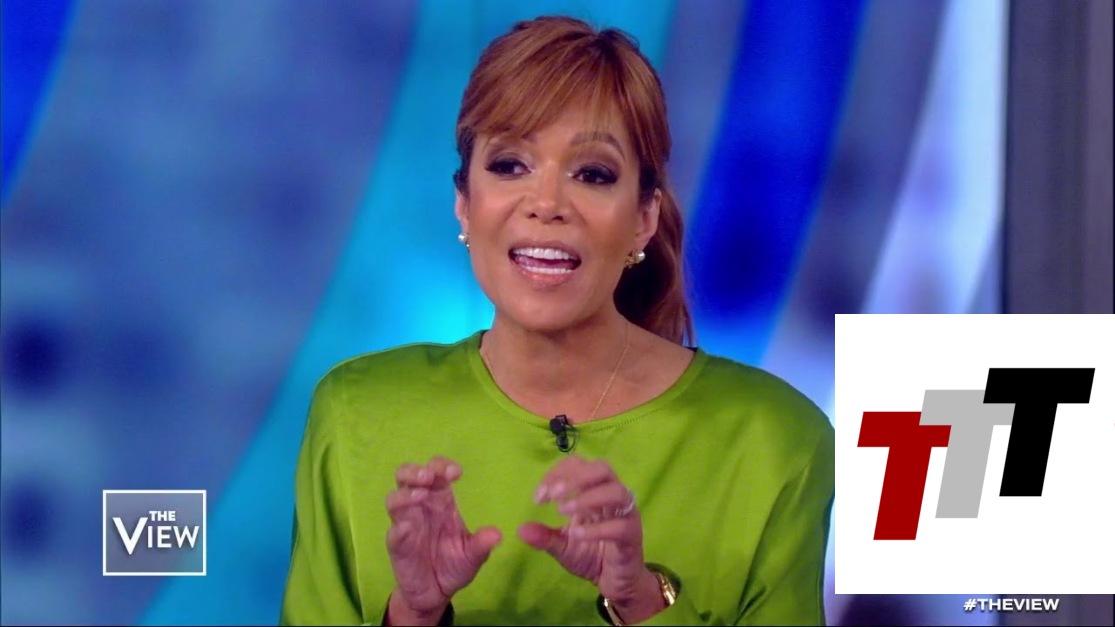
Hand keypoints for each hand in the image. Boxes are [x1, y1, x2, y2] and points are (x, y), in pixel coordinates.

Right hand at [385, 457, 501, 624]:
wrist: (437, 593)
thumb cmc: (454, 565)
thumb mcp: (473, 555)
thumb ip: (482, 544)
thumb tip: (497, 534)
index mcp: (441, 501)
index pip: (436, 473)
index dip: (442, 466)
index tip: (456, 473)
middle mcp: (421, 507)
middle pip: (407, 476)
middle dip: (415, 471)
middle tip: (428, 476)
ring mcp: (406, 524)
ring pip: (394, 499)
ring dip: (405, 494)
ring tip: (421, 496)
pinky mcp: (397, 546)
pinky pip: (393, 532)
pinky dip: (399, 528)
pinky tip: (408, 528)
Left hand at [518, 456, 664, 622]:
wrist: (614, 581)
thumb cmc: (590, 555)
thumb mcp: (562, 546)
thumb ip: (545, 536)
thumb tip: (520, 530)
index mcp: (593, 491)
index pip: (578, 465)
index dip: (557, 474)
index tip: (538, 498)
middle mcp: (612, 497)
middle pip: (602, 468)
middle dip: (575, 477)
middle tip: (553, 496)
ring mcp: (626, 514)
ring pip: (616, 491)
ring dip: (587, 497)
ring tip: (563, 511)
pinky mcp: (632, 536)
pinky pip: (620, 526)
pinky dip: (596, 528)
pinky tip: (576, 535)